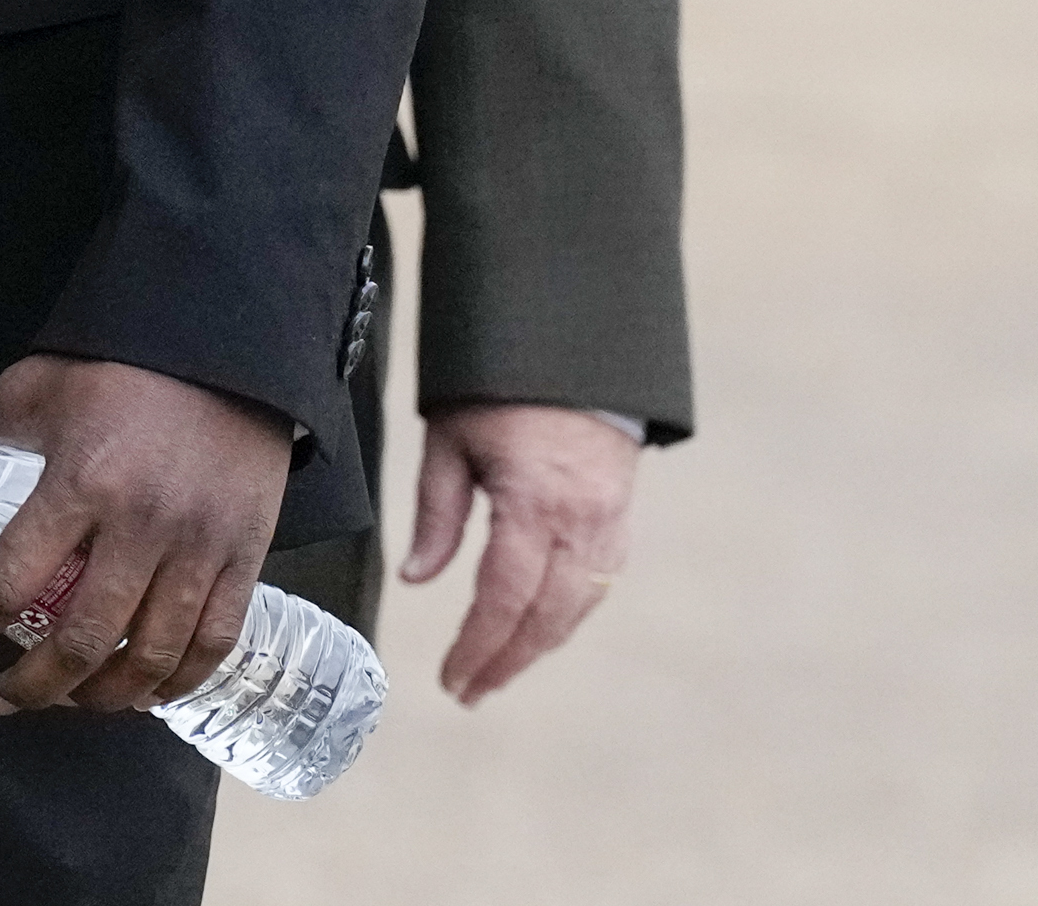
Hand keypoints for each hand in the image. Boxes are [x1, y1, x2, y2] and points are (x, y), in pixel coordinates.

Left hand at [0, 356, 291, 718]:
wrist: (224, 341)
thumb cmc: (122, 362)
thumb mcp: (38, 385)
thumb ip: (0, 440)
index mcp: (80, 481)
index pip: (14, 580)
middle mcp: (141, 526)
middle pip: (82, 640)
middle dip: (35, 684)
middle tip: (8, 696)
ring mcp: (200, 548)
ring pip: (150, 656)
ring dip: (105, 697)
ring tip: (75, 702)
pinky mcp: (245, 556)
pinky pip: (212, 642)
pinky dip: (178, 681)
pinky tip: (148, 692)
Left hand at [401, 403, 637, 702]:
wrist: (574, 347)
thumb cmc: (500, 387)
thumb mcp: (450, 439)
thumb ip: (437, 513)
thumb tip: (416, 578)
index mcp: (533, 502)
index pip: (504, 599)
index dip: (477, 647)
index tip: (452, 680)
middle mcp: (580, 521)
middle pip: (546, 618)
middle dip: (507, 662)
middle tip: (470, 691)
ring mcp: (609, 522)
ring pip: (578, 608)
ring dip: (538, 645)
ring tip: (497, 669)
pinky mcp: (621, 517)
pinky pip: (598, 582)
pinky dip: (567, 613)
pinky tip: (538, 626)